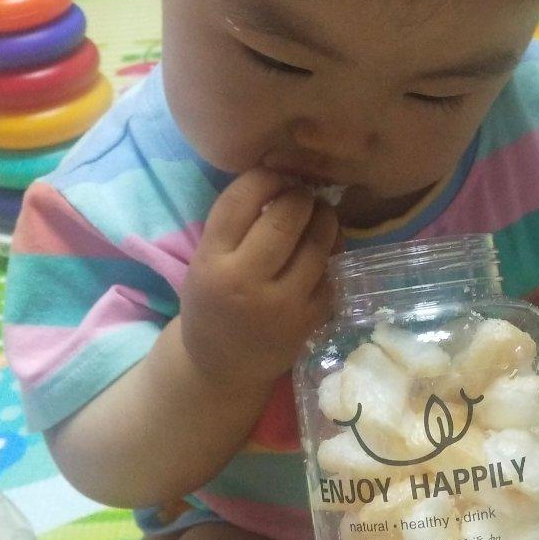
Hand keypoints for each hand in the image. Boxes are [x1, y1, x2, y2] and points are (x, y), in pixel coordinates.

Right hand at [180, 168, 339, 385]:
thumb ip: (235, 222)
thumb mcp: (206, 260)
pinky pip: (332, 271)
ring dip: (324, 218)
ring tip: (319, 213)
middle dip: (300, 196)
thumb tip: (281, 173)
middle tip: (302, 195)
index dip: (265, 177)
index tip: (275, 177)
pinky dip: (331, 253)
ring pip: (318, 243)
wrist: (222, 366)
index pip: (241, 199)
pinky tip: (322, 249)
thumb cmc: (213, 301)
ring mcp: (283, 305)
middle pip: (287, 217)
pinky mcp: (310, 320)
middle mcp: (246, 283)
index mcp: (211, 262)